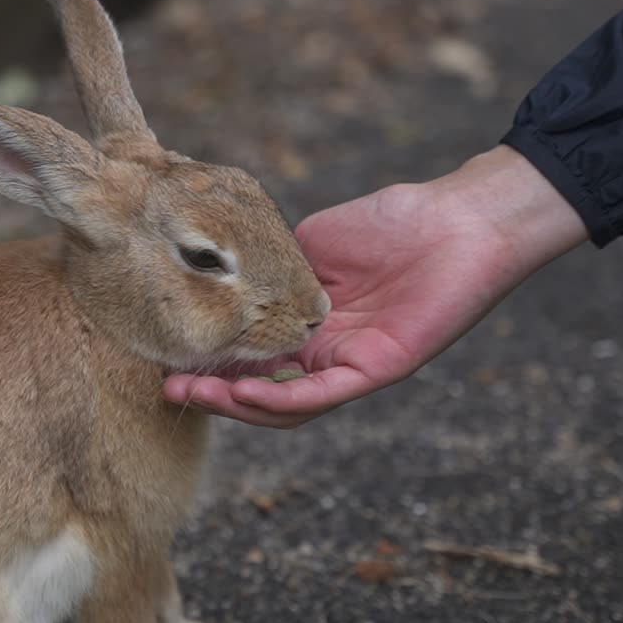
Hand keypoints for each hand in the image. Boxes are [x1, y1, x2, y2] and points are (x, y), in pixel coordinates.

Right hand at [162, 146, 588, 427]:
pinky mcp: (379, 368)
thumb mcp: (308, 245)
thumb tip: (220, 281)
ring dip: (237, 405)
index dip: (209, 362)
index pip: (251, 356)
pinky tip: (244, 393)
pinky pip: (323, 394)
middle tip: (168, 388)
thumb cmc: (392, 222)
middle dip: (211, 393)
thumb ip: (268, 271)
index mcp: (308, 325)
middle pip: (261, 389)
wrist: (456, 217)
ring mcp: (351, 365)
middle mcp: (326, 353)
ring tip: (193, 395)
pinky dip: (280, 399)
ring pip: (286, 403)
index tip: (167, 356)